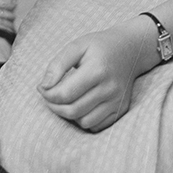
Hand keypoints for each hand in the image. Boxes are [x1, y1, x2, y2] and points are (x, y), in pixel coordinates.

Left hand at [37, 19, 155, 131]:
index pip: (66, 94)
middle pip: (73, 111)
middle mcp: (110, 88)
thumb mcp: (77, 46)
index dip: (48, 94)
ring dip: (69, 115)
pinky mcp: (121, 110)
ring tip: (65, 101)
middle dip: (54, 107)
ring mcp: (117, 101)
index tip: (42, 88)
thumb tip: (44, 86)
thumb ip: (58, 64)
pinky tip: (81, 105)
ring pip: (84, 122)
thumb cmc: (99, 46)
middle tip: (49, 97)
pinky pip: (97, 126)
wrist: (130, 49)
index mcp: (97, 70)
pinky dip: (84, 120)